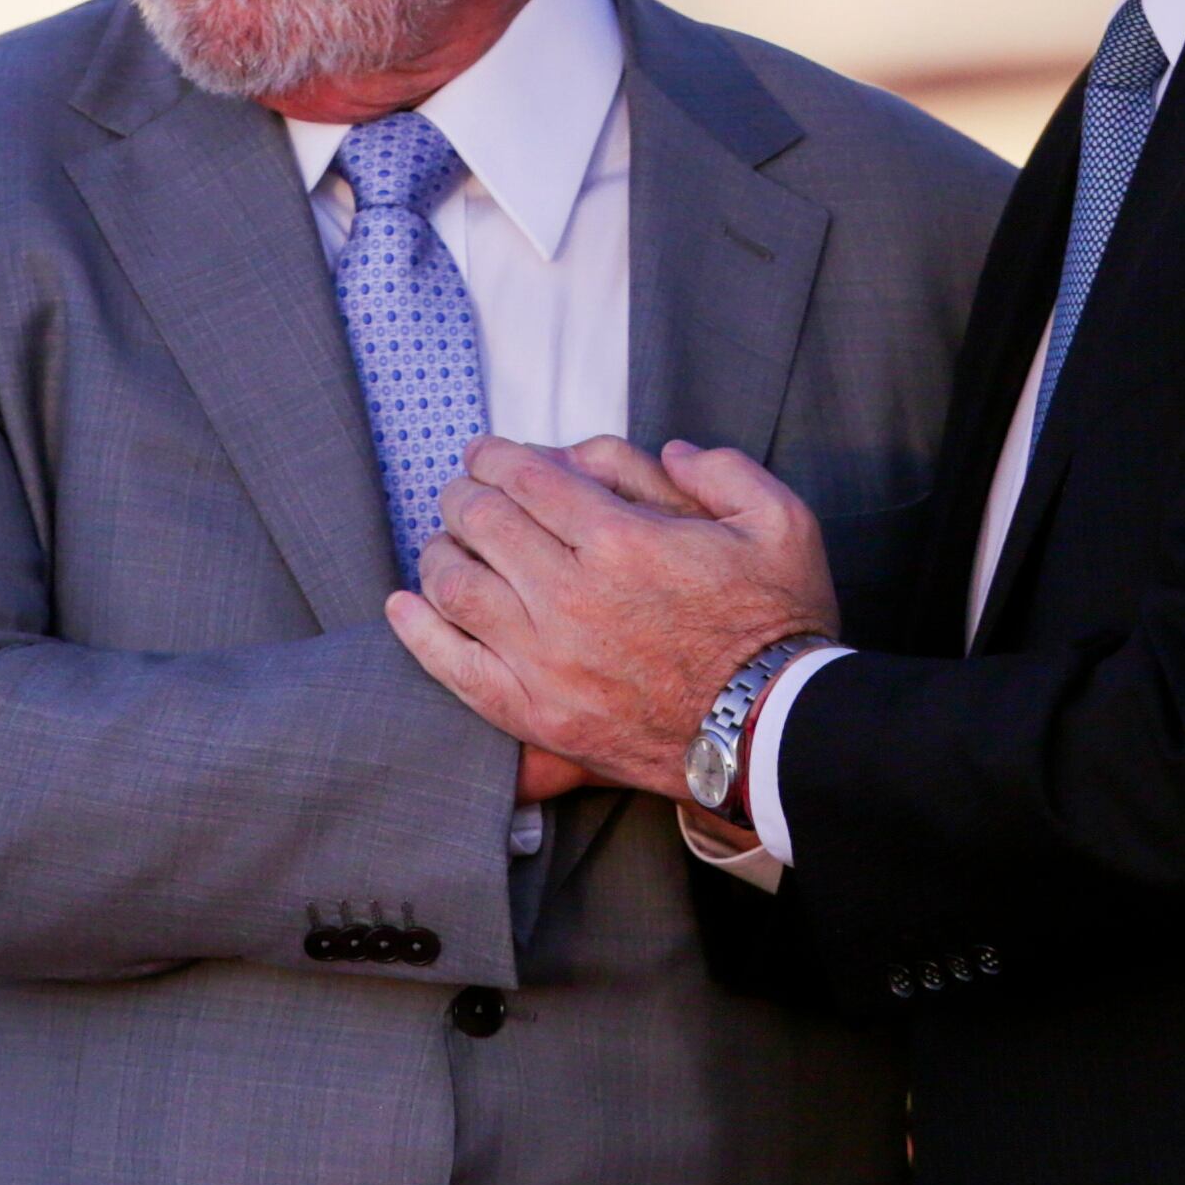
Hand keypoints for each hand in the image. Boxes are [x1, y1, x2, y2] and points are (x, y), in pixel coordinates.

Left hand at [386, 435, 838, 803]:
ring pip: (455, 587)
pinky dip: (417, 631)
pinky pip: (451, 666)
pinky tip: (403, 606)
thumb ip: (720, 470)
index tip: (488, 453)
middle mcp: (570, 595)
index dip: (497, 457)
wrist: (772, 733)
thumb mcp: (781, 521)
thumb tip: (663, 451)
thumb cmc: (779, 625)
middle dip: (465, 494)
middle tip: (465, 492)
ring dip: (440, 552)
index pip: (526, 478)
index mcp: (622, 539)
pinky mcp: (535, 713)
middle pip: (482, 522)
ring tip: (446, 543)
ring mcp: (545, 659)